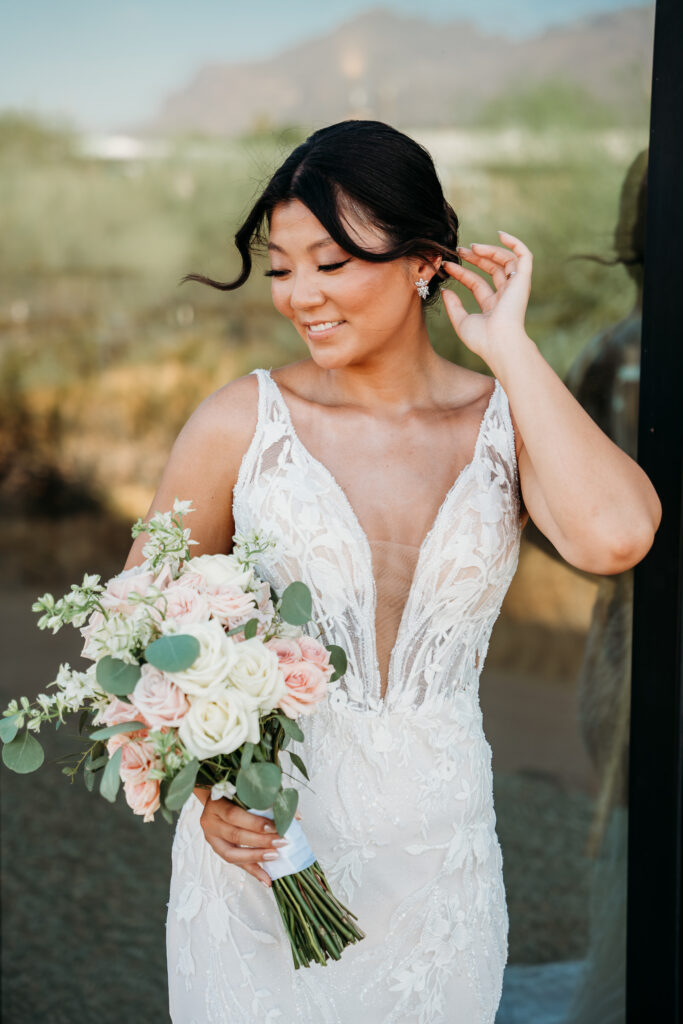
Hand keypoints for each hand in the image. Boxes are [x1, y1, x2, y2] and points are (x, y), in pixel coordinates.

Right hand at [196, 792, 299, 888]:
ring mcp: (212, 839)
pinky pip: (237, 864)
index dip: (254, 823)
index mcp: (216, 804)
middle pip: (235, 835)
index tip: (275, 827)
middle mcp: (210, 823)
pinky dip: (253, 871)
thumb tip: (297, 817)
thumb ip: (269, 800)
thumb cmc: (234, 793)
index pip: (234, 815)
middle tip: (282, 842)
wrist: (216, 799)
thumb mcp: (247, 792)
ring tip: (275, 857)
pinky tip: (267, 879)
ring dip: (256, 857)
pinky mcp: (218, 851)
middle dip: (261, 841)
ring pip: (232, 854)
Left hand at [440, 230, 532, 366]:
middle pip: (491, 269)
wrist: (499, 343)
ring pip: (505, 260)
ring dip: (489, 250)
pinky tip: (500, 234)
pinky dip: (515, 243)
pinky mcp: (523, 279)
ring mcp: (515, 287)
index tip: (447, 265)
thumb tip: (445, 291)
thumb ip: (453, 306)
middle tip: (459, 250)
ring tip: (472, 246)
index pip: (476, 283)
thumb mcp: (461, 322)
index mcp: (493, 306)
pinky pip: (524, 255)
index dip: (462, 273)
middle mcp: (506, 295)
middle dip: (475, 258)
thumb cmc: (482, 339)